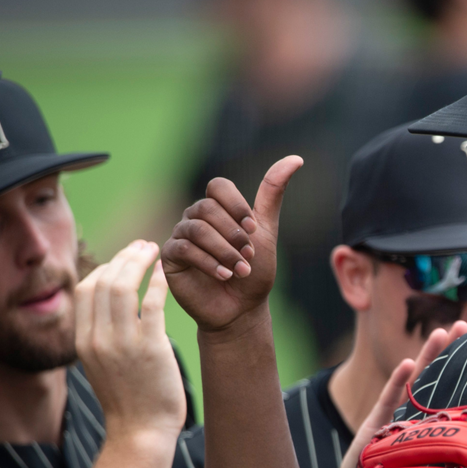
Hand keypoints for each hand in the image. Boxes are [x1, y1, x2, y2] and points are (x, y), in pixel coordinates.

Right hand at [75, 241, 185, 439]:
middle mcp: (97, 339)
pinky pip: (152, 303)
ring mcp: (122, 343)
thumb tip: (111, 312)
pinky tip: (168, 273)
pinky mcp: (149, 348)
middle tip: (144, 246)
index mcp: (83, 342)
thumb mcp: (103, 367)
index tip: (124, 259)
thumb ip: (102, 338)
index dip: (105, 268)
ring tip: (156, 251)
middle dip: (124, 257)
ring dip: (140, 262)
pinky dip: (159, 283)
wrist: (141, 433)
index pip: (85, 290)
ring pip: (124, 286)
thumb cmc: (129, 401)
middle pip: (103, 281)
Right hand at [161, 156, 301, 332]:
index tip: (254, 230)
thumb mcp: (266, 231)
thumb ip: (272, 193)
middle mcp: (196, 218)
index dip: (237, 206)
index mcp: (218, 208)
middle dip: (233, 234)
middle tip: (249, 256)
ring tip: (241, 270)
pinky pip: (184, 249)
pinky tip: (225, 276)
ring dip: (224, 251)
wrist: (241, 309)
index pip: (219, 186)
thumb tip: (296, 158)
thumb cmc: (255, 271)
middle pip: (207, 208)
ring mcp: (181, 236)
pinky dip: (208, 262)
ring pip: (196, 228)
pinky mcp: (170, 257)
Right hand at [335, 321, 466, 467]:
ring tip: (440, 332)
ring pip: (413, 381)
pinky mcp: (375, 424)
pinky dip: (398, 380)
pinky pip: (388, 399)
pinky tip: (409, 363)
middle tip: (462, 324)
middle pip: (431, 375)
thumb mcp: (425, 464)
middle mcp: (407, 411)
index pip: (443, 387)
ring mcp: (391, 415)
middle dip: (446, 349)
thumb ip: (445, 450)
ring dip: (426, 356)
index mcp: (422, 418)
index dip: (457, 367)